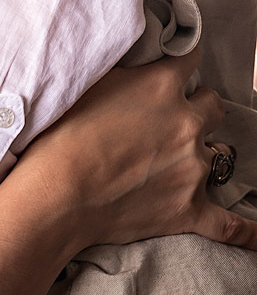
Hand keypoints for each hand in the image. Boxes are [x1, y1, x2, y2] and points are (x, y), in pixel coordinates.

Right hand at [24, 47, 256, 251]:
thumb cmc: (61, 136)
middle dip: (198, 111)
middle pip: (213, 107)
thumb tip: (140, 63)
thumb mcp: (90, 83)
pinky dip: (245, 232)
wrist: (57, 192)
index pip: (189, 59)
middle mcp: (187, 122)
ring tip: (180, 162)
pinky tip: (255, 235)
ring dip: (205, 154)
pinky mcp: (189, 210)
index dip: (181, 65)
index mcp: (161, 86)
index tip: (176, 69)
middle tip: (171, 121)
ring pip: (221, 154)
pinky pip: (229, 224)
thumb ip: (125, 73)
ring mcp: (193, 169)